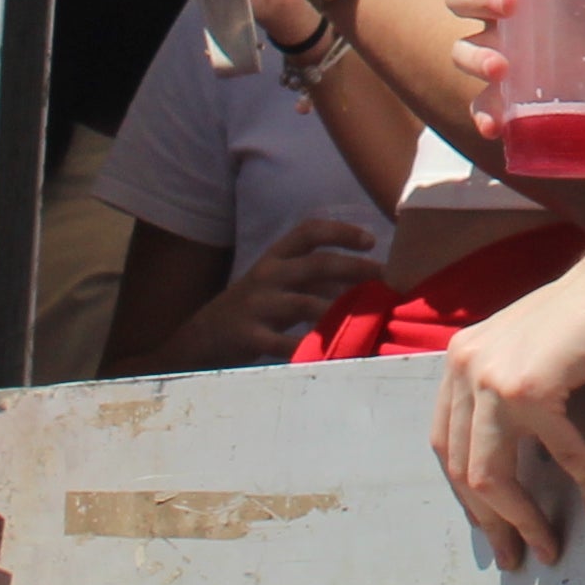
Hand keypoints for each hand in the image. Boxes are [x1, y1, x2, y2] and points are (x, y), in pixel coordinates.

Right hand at [170, 217, 381, 365]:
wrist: (200, 338)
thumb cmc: (254, 308)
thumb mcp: (278, 284)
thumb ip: (314, 279)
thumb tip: (366, 278)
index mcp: (275, 258)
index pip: (309, 231)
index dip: (341, 231)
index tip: (371, 240)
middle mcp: (268, 275)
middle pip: (317, 264)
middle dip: (355, 269)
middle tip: (385, 279)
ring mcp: (257, 305)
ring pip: (306, 303)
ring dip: (340, 309)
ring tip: (369, 317)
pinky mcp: (249, 335)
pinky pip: (283, 342)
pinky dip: (308, 348)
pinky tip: (331, 354)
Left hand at [428, 246, 584, 570]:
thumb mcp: (527, 350)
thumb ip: (505, 391)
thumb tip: (505, 459)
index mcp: (459, 360)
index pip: (447, 446)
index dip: (468, 495)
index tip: (493, 528)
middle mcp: (465, 367)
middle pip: (461, 469)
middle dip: (489, 521)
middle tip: (515, 554)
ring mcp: (493, 377)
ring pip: (491, 475)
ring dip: (520, 519)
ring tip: (546, 546)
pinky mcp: (532, 386)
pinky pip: (557, 453)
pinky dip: (583, 481)